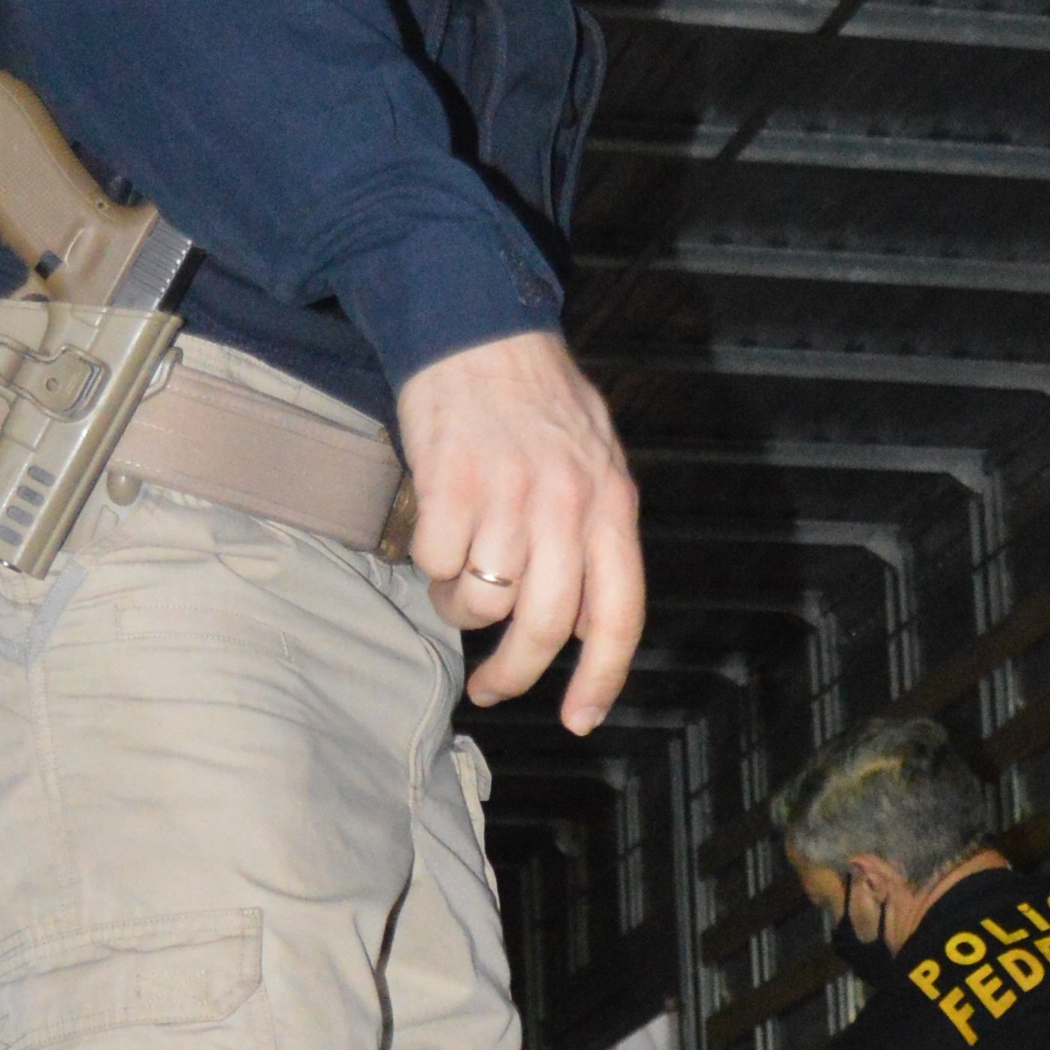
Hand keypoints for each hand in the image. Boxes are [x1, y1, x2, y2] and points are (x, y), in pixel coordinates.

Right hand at [395, 329, 643, 734]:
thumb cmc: (538, 403)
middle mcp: (567, 507)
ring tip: (457, 574)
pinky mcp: (451, 484)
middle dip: (515, 673)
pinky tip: (436, 534)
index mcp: (613, 507)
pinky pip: (436, 562)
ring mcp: (508, 496)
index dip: (602, 678)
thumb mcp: (599, 466)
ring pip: (483, 601)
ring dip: (461, 607)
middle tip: (492, 687)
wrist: (480, 330)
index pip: (620, 614)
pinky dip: (430, 564)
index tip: (579, 719)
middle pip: (545, 627)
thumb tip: (589, 621)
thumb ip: (600, 541)